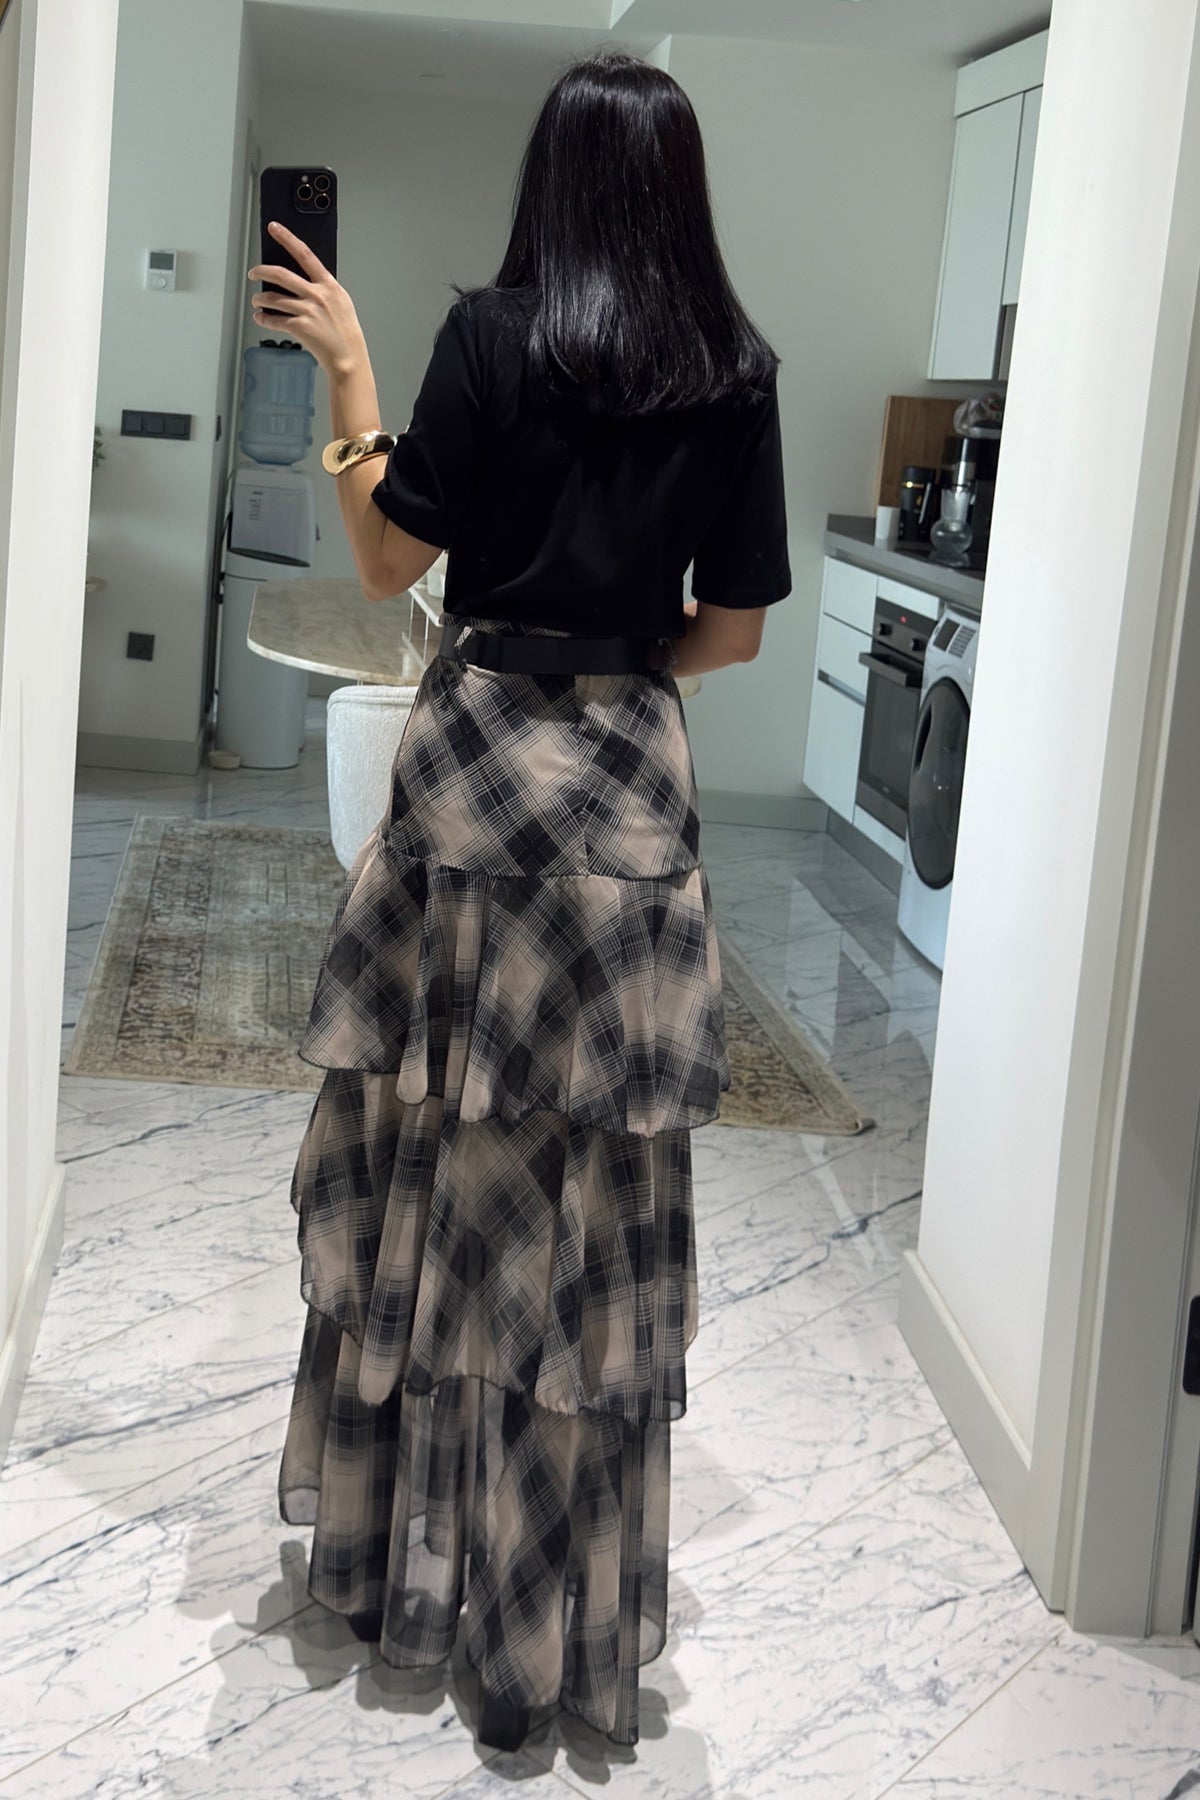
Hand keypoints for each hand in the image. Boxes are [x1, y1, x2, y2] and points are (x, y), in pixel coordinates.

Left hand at [248, 221, 366, 376]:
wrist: (348, 357)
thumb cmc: (345, 332)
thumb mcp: (341, 303)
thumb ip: (323, 289)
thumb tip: (300, 281)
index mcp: (329, 285)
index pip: (305, 254)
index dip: (287, 238)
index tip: (274, 228)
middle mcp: (317, 295)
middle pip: (281, 274)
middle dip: (261, 271)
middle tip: (254, 272)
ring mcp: (308, 311)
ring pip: (273, 298)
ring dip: (259, 299)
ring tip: (256, 301)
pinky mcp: (300, 327)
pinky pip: (274, 320)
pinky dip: (263, 319)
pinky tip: (260, 318)